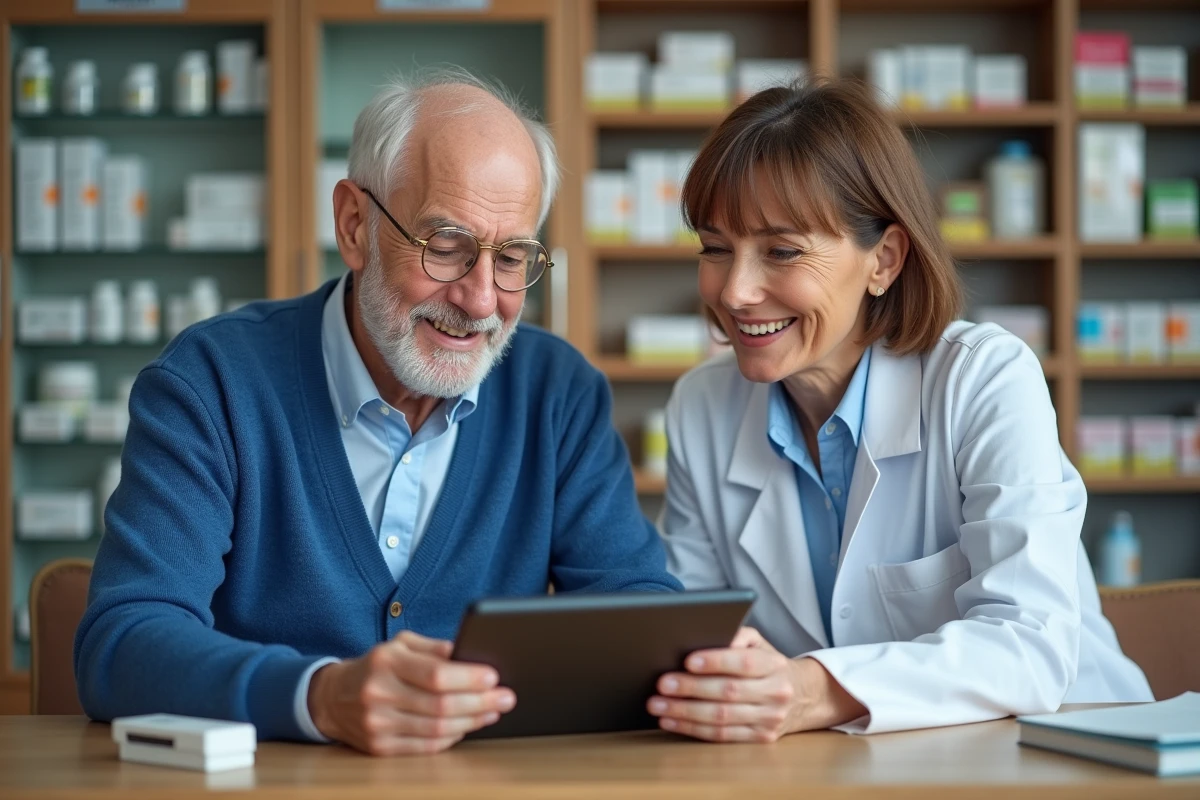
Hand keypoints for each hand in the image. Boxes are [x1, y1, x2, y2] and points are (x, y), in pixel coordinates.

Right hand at [307, 630, 515, 755]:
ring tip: (493, 711)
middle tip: (506, 697)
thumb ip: (434, 648)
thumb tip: (470, 654)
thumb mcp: (400, 646)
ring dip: (472, 721)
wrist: (332, 698)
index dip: (468, 678)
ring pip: (436, 728)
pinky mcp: (379, 747)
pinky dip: (452, 737)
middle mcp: (379, 693)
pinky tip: (467, 726)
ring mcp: (377, 724)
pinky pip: (426, 746)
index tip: (493, 677)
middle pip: (440, 704)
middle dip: (480, 702)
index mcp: (386, 662)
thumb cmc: (377, 667)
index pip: (435, 674)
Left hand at [647, 627, 865, 742]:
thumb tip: (708, 636)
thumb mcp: (759, 643)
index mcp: (774, 665)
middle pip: (728, 692)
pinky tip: (671, 722)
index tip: (687, 660)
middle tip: (661, 684)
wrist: (803, 696)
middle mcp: (775, 693)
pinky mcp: (760, 739)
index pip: (744, 662)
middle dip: (690, 689)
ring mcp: (769, 719)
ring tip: (657, 705)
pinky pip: (722, 736)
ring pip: (721, 718)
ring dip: (684, 713)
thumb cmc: (768, 665)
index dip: (715, 661)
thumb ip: (737, 636)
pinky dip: (692, 729)